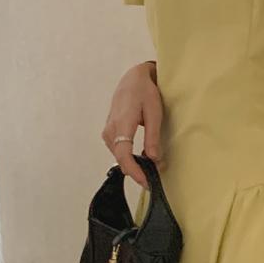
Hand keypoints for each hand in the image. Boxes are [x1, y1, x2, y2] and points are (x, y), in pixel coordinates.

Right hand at [103, 62, 160, 189]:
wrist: (132, 80)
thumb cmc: (145, 93)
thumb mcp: (154, 114)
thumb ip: (153, 137)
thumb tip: (154, 159)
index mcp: (122, 123)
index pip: (124, 155)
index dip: (135, 172)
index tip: (146, 182)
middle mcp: (111, 130)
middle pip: (122, 160)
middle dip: (138, 172)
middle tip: (155, 178)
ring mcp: (108, 132)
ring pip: (120, 157)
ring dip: (134, 166)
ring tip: (152, 169)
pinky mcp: (109, 133)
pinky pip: (119, 151)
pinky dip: (130, 159)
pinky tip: (143, 160)